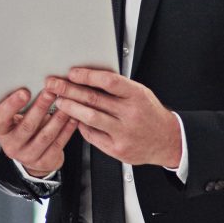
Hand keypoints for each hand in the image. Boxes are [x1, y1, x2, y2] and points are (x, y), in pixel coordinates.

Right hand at [0, 86, 76, 177]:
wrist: (29, 154)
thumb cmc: (22, 127)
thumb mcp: (14, 117)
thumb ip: (20, 104)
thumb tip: (33, 80)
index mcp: (1, 130)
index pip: (1, 117)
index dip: (12, 104)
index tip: (24, 91)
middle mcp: (11, 145)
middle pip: (27, 126)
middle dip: (40, 107)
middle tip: (51, 92)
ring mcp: (28, 156)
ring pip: (45, 136)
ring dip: (58, 118)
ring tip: (67, 103)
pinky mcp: (45, 161)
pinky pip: (58, 144)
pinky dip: (67, 130)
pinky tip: (73, 118)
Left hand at [49, 67, 181, 168]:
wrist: (168, 141)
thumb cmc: (150, 114)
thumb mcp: (140, 94)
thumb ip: (117, 88)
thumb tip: (88, 77)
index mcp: (137, 96)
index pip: (109, 81)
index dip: (88, 76)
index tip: (72, 73)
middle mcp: (131, 114)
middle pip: (94, 99)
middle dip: (69, 90)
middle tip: (54, 84)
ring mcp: (124, 133)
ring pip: (90, 118)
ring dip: (71, 108)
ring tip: (59, 101)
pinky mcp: (118, 149)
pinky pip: (93, 135)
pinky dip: (81, 126)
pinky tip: (75, 119)